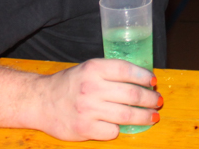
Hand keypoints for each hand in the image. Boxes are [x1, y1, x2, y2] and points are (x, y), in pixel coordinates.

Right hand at [29, 58, 160, 140]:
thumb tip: (141, 80)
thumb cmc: (68, 85)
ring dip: (144, 117)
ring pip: (127, 115)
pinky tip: (122, 126)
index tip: (153, 82)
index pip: (127, 70)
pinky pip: (112, 131)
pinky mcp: (84, 128)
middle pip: (132, 95)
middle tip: (158, 101)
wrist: (40, 101)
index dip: (144, 76)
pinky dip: (120, 129)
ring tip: (153, 116)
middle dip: (150, 99)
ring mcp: (88, 109)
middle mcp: (91, 87)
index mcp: (94, 68)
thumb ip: (110, 73)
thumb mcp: (87, 69)